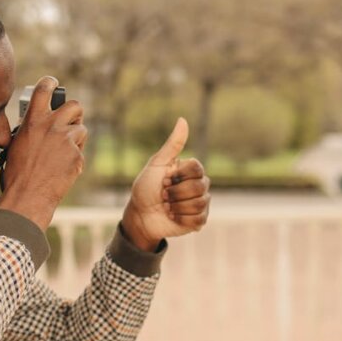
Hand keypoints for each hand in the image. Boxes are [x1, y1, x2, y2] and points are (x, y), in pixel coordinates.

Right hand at [0, 76, 86, 229]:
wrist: (28, 195)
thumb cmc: (17, 173)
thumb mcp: (17, 143)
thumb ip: (30, 129)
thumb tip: (38, 124)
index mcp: (33, 120)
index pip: (44, 89)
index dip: (50, 83)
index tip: (54, 84)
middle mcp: (52, 125)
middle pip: (74, 105)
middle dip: (75, 112)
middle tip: (70, 122)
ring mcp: (66, 140)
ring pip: (81, 129)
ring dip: (75, 139)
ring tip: (62, 153)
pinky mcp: (77, 155)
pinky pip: (80, 151)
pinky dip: (74, 159)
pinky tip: (62, 169)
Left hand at [122, 118, 210, 250]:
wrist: (140, 214)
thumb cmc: (146, 187)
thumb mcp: (156, 164)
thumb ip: (173, 144)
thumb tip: (183, 120)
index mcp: (191, 170)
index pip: (197, 168)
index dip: (178, 176)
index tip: (164, 180)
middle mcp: (199, 185)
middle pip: (199, 187)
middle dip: (176, 193)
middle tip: (164, 195)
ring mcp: (201, 203)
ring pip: (199, 204)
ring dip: (177, 207)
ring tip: (167, 206)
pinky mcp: (199, 220)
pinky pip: (198, 219)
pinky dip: (181, 219)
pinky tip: (173, 216)